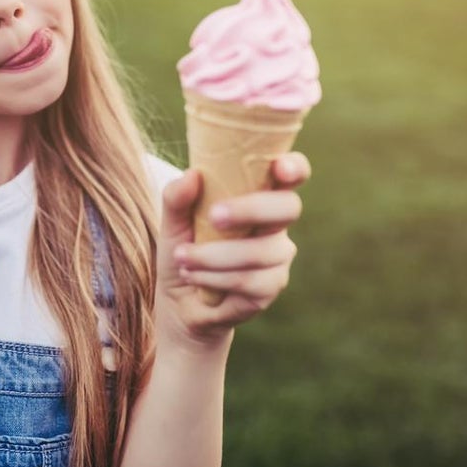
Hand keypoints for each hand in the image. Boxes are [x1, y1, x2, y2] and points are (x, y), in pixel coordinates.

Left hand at [154, 153, 310, 347]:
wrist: (178, 299)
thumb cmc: (183, 248)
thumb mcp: (172, 222)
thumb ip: (177, 197)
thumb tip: (191, 175)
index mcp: (259, 196)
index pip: (291, 174)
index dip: (294, 167)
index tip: (280, 167)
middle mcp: (276, 224)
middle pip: (288, 208)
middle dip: (251, 210)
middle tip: (214, 216)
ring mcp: (278, 257)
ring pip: (261, 251)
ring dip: (214, 255)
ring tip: (182, 258)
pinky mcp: (270, 287)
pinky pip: (249, 280)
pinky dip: (214, 277)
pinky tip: (193, 276)